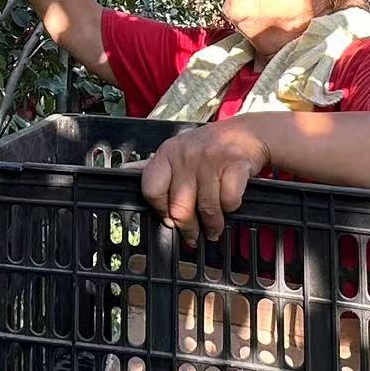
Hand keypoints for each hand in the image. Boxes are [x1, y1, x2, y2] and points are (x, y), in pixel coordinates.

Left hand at [141, 117, 269, 245]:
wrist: (246, 132)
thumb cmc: (206, 148)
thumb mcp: (177, 151)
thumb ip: (153, 166)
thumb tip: (123, 173)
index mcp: (167, 153)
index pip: (151, 189)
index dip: (159, 209)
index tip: (169, 218)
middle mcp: (186, 155)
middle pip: (179, 207)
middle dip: (188, 229)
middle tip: (193, 238)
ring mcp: (211, 159)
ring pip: (207, 209)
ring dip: (212, 226)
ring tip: (213, 230)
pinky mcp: (236, 165)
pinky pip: (229, 201)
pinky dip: (231, 208)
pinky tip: (229, 205)